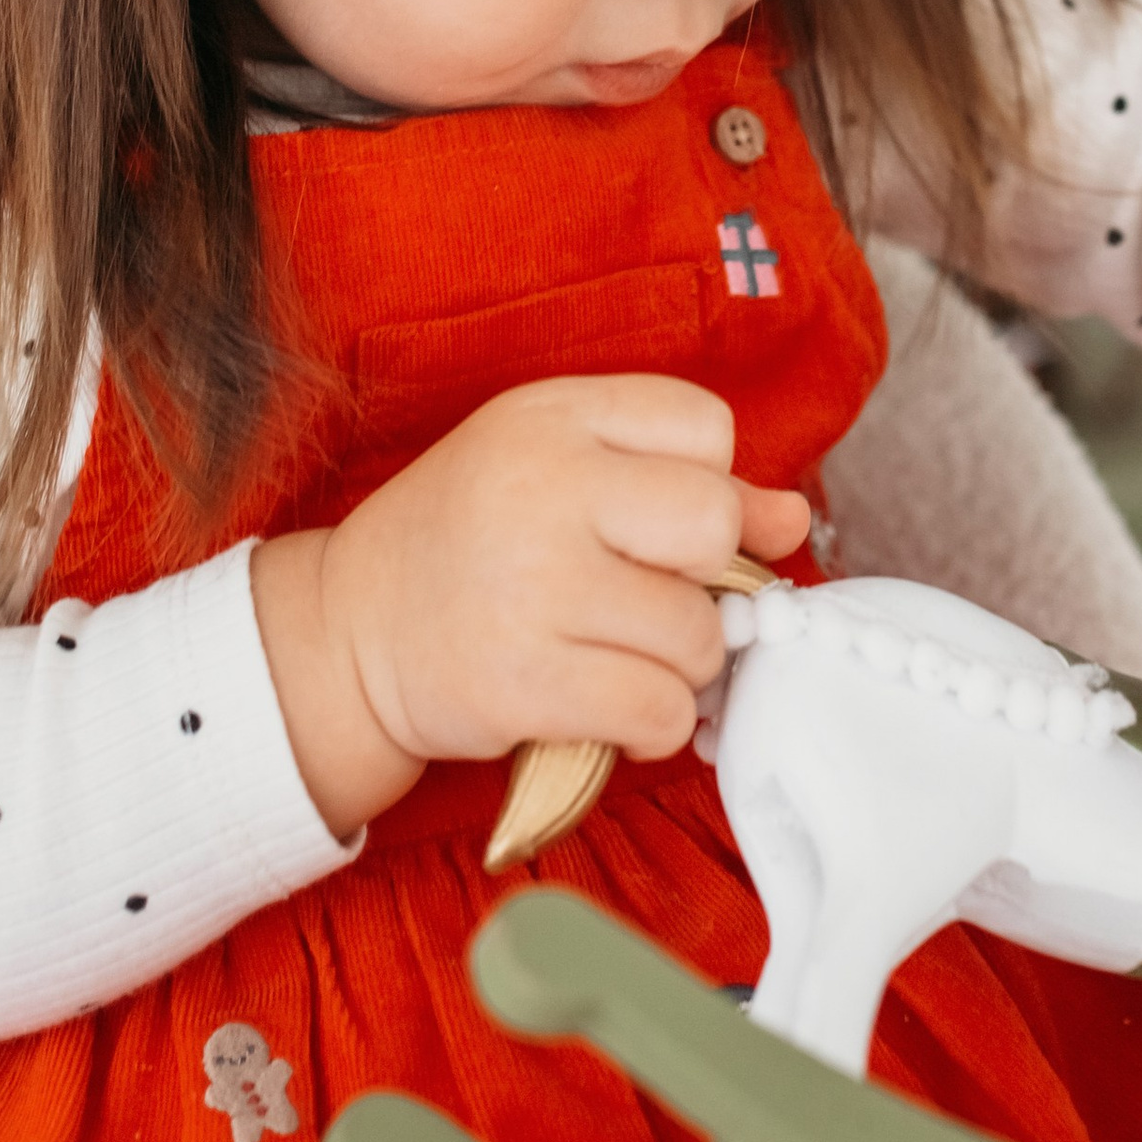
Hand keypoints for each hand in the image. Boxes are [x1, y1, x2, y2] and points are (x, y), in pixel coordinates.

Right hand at [250, 377, 812, 840]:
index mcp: (551, 416)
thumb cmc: (473, 543)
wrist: (350, 632)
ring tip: (624, 657)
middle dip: (708, 578)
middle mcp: (541, 487)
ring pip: (698, 635)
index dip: (702, 485)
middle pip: (714, 523)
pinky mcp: (522, 681)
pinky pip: (660, 711)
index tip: (653, 526)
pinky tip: (615, 709)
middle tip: (656, 599)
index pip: (703, 425)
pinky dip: (657, 725)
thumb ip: (678, 480)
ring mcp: (531, 585)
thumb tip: (791, 518)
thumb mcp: (560, 473)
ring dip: (682, 665)